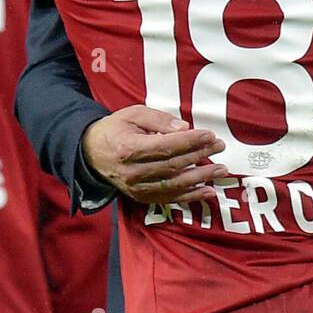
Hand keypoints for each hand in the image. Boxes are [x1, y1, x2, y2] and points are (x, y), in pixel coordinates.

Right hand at [82, 105, 227, 204]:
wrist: (90, 153)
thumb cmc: (115, 129)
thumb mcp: (133, 114)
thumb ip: (158, 119)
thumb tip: (184, 128)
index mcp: (129, 148)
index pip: (166, 146)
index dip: (190, 142)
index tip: (210, 135)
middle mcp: (132, 172)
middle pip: (173, 165)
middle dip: (200, 156)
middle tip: (220, 147)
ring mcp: (136, 188)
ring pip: (174, 185)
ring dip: (200, 178)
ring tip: (221, 170)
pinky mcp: (140, 197)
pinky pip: (169, 198)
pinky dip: (190, 196)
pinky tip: (208, 192)